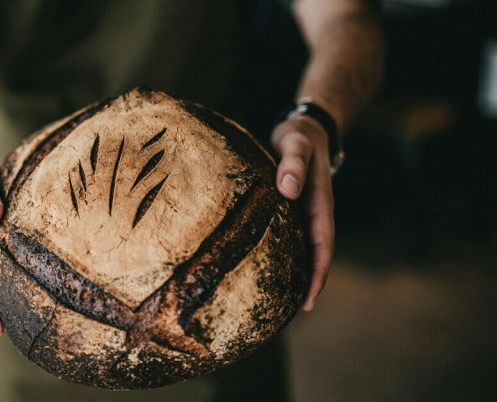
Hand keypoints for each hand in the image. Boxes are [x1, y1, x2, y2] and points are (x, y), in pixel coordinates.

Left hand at [270, 116, 334, 310]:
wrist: (305, 128)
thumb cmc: (300, 137)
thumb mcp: (296, 144)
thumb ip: (293, 163)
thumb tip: (288, 190)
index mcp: (320, 203)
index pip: (322, 245)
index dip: (318, 273)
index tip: (310, 299)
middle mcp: (314, 212)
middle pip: (315, 254)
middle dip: (308, 282)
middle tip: (292, 312)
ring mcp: (303, 212)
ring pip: (302, 247)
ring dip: (297, 271)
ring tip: (279, 298)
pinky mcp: (291, 208)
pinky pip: (290, 235)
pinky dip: (285, 252)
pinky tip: (267, 264)